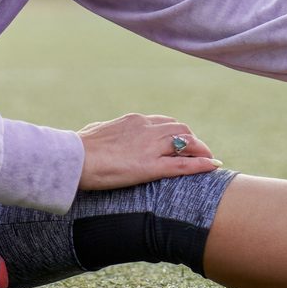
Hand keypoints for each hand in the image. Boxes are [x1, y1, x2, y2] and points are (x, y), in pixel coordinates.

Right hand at [75, 113, 218, 190]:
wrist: (73, 158)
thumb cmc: (79, 147)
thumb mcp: (95, 131)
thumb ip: (105, 131)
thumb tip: (98, 132)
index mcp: (134, 120)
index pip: (165, 122)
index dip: (177, 132)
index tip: (183, 142)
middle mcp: (146, 128)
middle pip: (180, 129)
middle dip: (193, 140)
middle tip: (200, 152)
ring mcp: (150, 147)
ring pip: (186, 143)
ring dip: (201, 150)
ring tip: (210, 160)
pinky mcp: (150, 166)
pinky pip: (182, 164)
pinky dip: (200, 164)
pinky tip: (212, 166)